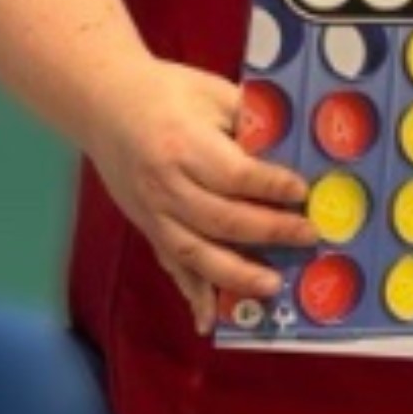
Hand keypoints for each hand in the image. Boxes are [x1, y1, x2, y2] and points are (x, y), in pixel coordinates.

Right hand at [84, 64, 310, 315]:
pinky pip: (170, 266)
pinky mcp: (146, 228)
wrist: (103, 103)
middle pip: (221, 218)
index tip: (304, 192)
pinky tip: (209, 322)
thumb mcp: (211, 91)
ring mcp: (153, 212)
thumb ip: (249, 119)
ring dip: (235, 274)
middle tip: (309, 236)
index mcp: (184, 144)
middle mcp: (165, 185)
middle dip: (269, 231)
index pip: (234, 175)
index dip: (271, 186)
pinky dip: (190, 295)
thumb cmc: (167, 92)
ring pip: (195, 253)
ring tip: (273, 287)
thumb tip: (298, 145)